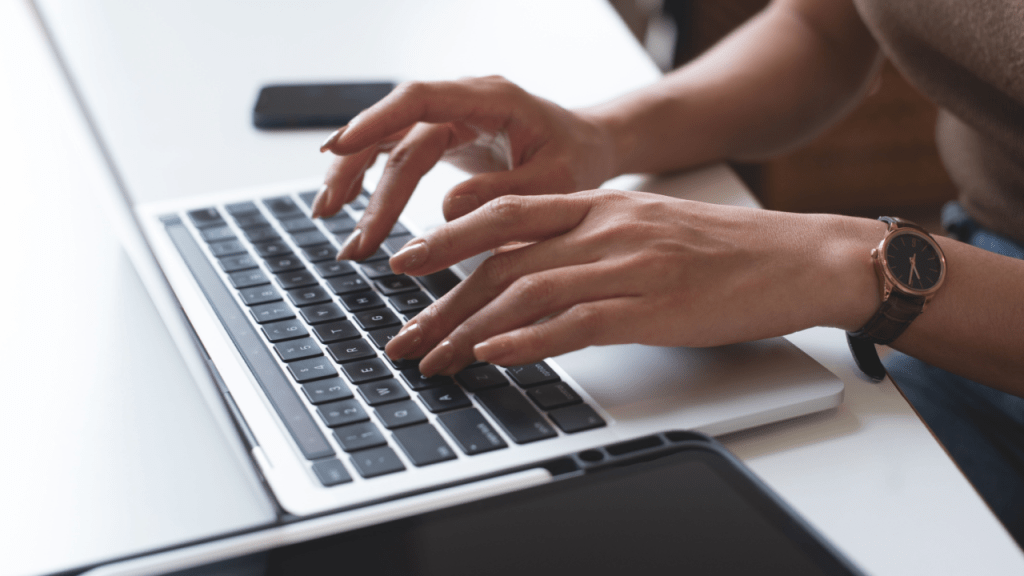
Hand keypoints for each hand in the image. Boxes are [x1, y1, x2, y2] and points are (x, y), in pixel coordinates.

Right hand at [313, 76, 617, 260]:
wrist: (589, 147)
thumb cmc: (578, 160)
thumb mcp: (557, 183)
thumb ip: (506, 193)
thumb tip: (448, 210)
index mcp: (491, 98)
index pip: (420, 99)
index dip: (376, 122)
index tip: (339, 150)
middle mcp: (462, 102)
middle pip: (396, 132)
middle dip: (365, 181)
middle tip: (348, 235)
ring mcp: (450, 118)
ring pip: (388, 142)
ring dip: (355, 178)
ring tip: (327, 217)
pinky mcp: (443, 137)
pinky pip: (396, 153)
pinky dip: (369, 178)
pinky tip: (343, 201)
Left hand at [383, 191, 883, 375]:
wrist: (799, 257)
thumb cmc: (726, 249)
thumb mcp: (647, 228)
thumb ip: (589, 240)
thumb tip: (534, 271)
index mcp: (600, 205)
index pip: (505, 216)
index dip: (448, 240)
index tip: (408, 266)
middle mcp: (605, 228)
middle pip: (503, 262)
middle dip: (443, 302)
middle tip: (405, 335)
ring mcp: (629, 266)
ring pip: (528, 294)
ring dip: (471, 331)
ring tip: (436, 360)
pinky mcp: (655, 307)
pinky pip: (577, 322)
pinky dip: (528, 340)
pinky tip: (493, 354)